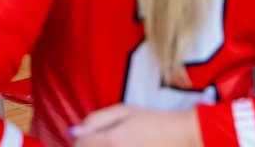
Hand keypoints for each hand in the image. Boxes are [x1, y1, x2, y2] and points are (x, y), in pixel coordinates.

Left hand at [72, 104, 201, 146]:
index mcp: (112, 140)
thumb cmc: (151, 120)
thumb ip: (96, 119)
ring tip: (110, 143)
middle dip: (87, 146)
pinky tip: (120, 146)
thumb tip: (75, 130)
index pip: (80, 144)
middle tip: (95, 141)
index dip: (77, 140)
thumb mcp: (123, 111)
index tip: (82, 137)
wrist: (179, 136)